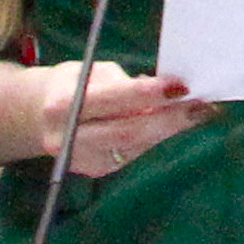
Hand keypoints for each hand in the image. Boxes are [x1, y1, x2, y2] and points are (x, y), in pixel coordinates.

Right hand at [0, 61, 212, 177]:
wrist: (41, 116)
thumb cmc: (76, 84)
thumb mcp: (94, 72)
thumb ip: (125, 84)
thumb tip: (166, 91)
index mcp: (62, 105)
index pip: (112, 101)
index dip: (148, 94)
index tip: (181, 86)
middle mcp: (68, 138)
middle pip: (127, 132)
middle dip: (169, 119)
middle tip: (202, 106)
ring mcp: (81, 160)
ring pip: (135, 146)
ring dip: (170, 129)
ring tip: (199, 112)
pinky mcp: (96, 170)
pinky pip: (134, 153)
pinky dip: (157, 137)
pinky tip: (175, 124)